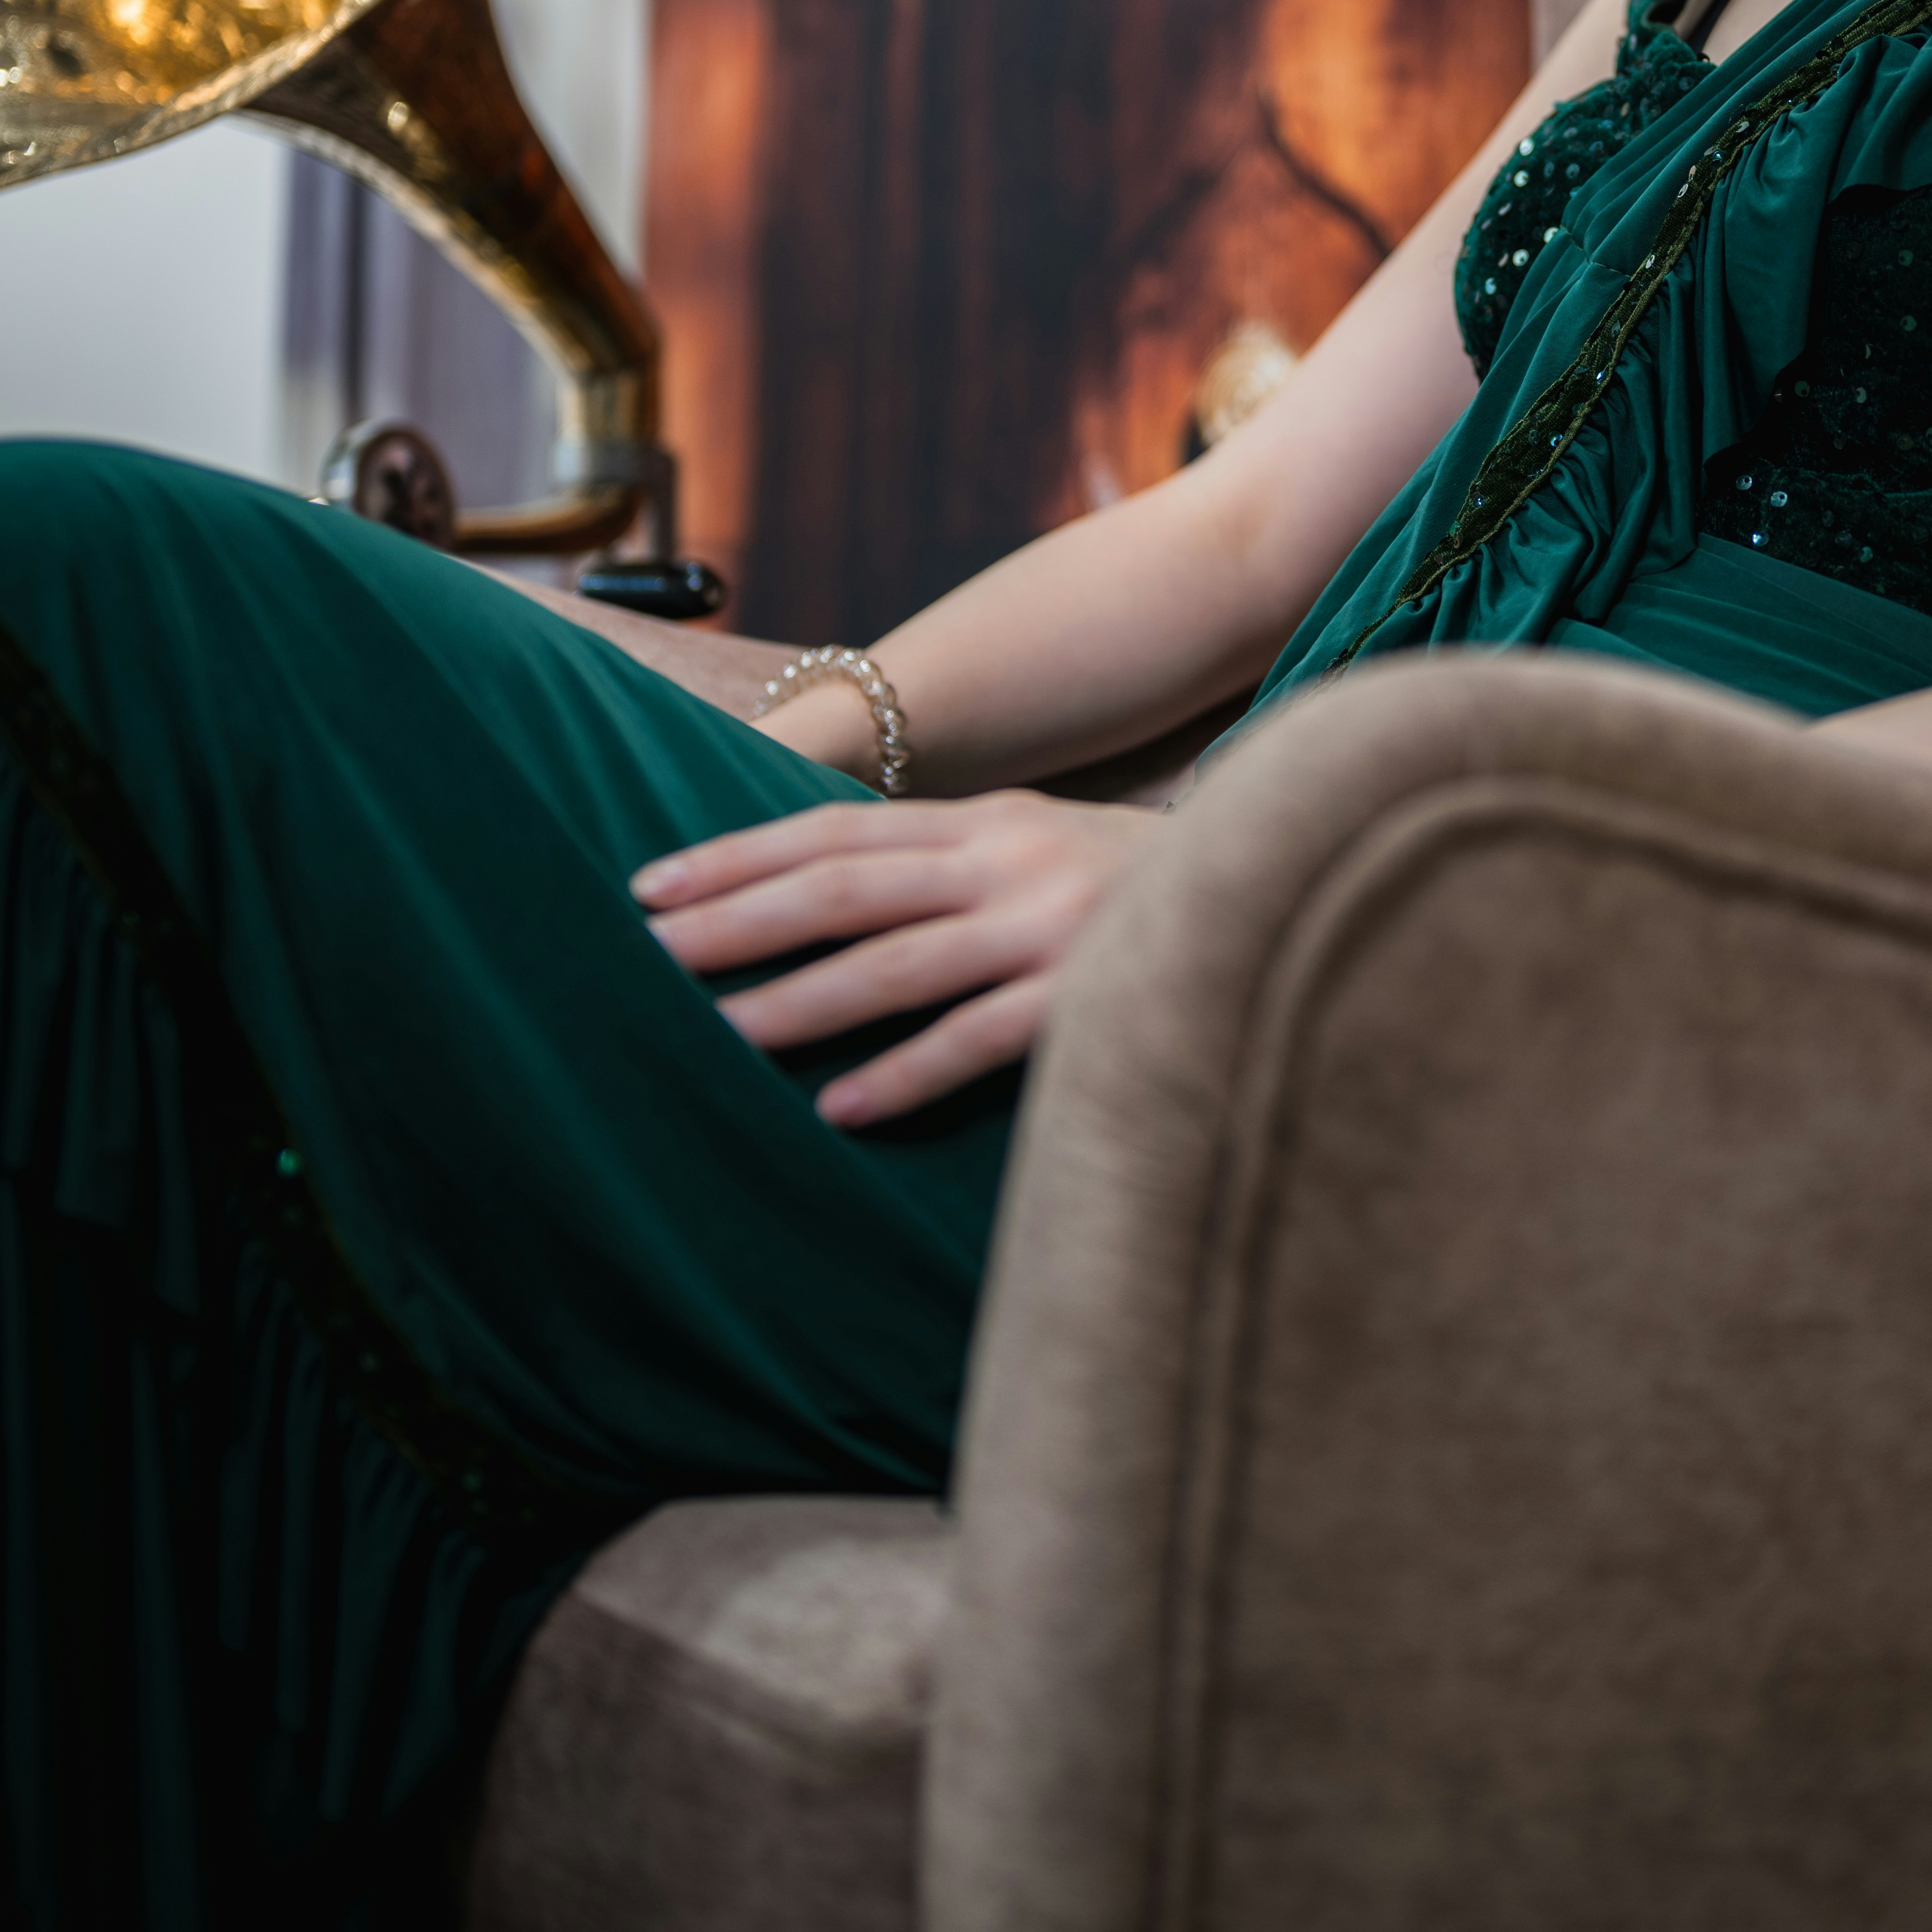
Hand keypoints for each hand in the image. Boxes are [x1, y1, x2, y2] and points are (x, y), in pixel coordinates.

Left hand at [630, 792, 1160, 1124]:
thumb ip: (949, 865)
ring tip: (720, 1033)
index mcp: (989, 822)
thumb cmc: (1133, 892)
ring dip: (801, 999)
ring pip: (897, 962)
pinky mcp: (1089, 994)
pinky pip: (979, 1039)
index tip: (651, 885)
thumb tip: (828, 894)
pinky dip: (907, 1072)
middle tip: (650, 952)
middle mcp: (1009, 861)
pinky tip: (841, 1109)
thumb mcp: (1038, 849)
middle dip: (740, 918)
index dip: (740, 854)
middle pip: (846, 886)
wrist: (1281, 893)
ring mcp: (1049, 927)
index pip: (839, 830)